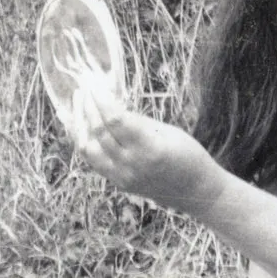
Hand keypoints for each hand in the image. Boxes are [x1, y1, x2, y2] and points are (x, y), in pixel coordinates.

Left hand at [70, 81, 219, 212]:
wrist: (196, 191)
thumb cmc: (189, 155)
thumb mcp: (168, 131)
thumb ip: (138, 122)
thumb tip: (112, 106)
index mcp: (150, 147)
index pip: (116, 119)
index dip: (102, 100)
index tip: (94, 86)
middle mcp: (133, 164)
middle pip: (100, 131)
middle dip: (89, 107)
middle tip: (84, 90)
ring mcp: (123, 177)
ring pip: (89, 148)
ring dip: (81, 125)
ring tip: (80, 107)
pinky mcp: (119, 183)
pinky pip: (94, 161)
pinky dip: (86, 142)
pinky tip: (83, 127)